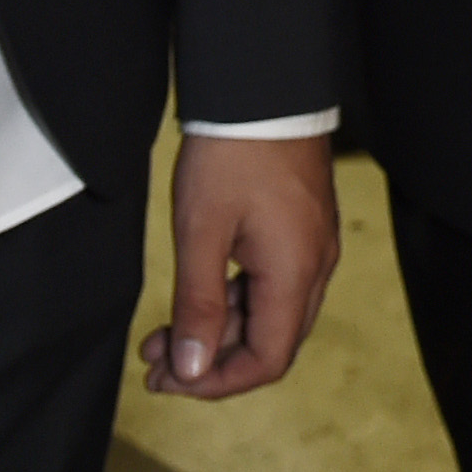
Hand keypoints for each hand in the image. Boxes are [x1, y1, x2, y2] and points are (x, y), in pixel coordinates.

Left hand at [139, 129, 336, 400]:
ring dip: (217, 330)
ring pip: (269, 315)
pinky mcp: (302, 229)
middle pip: (270, 343)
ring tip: (161, 333)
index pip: (267, 360)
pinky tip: (195, 296)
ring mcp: (312, 247)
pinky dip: (233, 301)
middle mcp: (315, 267)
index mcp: (295, 274)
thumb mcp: (200, 233)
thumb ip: (197, 306)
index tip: (169, 380)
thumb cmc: (231, 155)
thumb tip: (190, 370)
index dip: (217, 383)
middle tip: (155, 362)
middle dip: (211, 361)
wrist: (263, 89)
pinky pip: (273, 285)